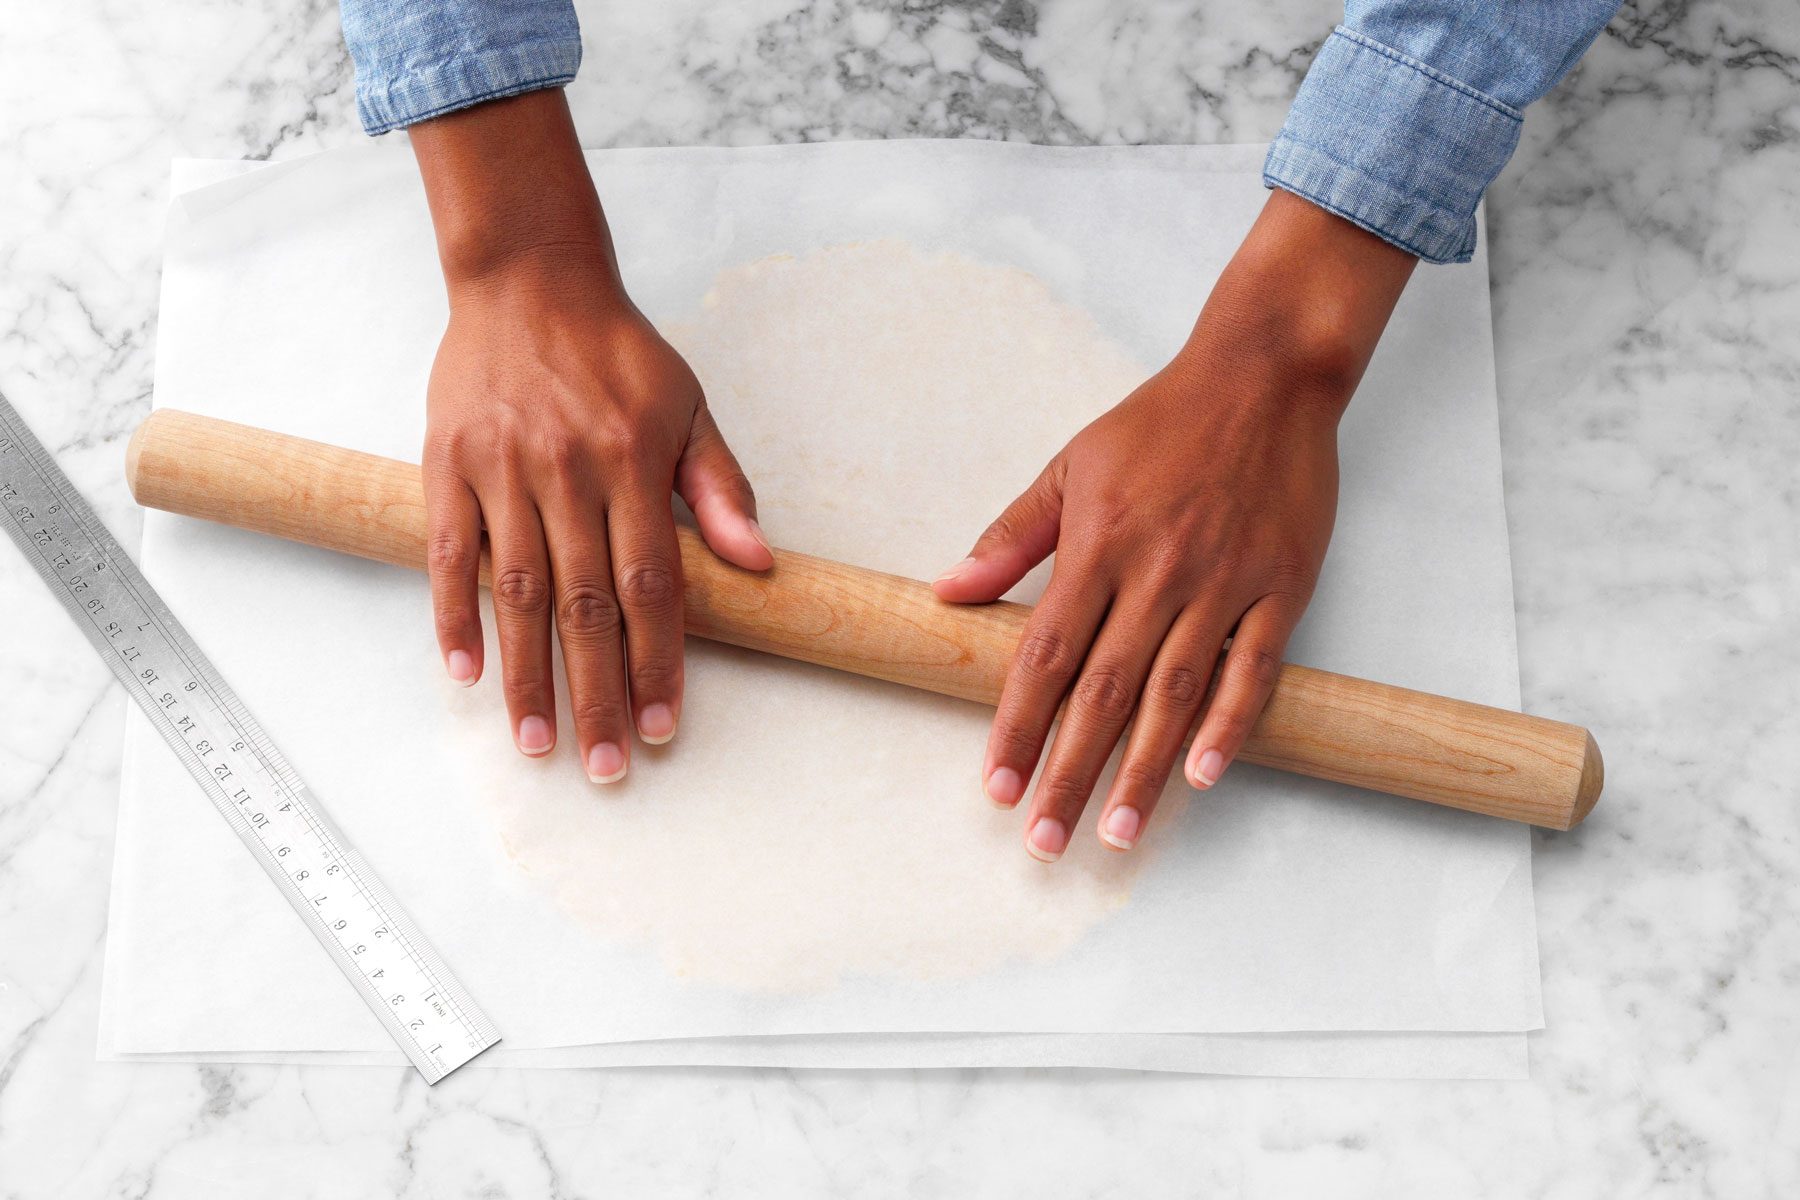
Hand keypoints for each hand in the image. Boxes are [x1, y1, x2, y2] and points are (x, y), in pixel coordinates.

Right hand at [410, 91, 770, 781]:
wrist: (528, 278)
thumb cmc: (617, 352)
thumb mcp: (687, 406)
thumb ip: (720, 486)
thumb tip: (760, 564)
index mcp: (633, 461)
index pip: (651, 585)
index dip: (659, 662)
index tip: (666, 724)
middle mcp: (567, 470)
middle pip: (584, 606)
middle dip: (596, 694)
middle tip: (606, 763)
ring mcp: (501, 469)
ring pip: (518, 592)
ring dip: (526, 675)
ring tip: (536, 743)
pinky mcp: (446, 463)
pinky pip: (449, 552)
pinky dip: (453, 615)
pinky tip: (466, 672)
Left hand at [934, 190, 1415, 859]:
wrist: (1264, 375)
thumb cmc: (1160, 421)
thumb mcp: (1071, 463)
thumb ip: (1011, 536)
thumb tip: (951, 592)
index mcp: (1098, 543)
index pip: (1045, 656)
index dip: (1017, 727)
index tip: (995, 786)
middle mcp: (1158, 571)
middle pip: (1103, 693)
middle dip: (1070, 772)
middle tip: (1045, 840)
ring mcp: (1224, 582)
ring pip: (1174, 693)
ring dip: (1142, 769)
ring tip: (1119, 833)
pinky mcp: (1283, 586)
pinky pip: (1253, 669)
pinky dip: (1229, 725)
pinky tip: (1201, 776)